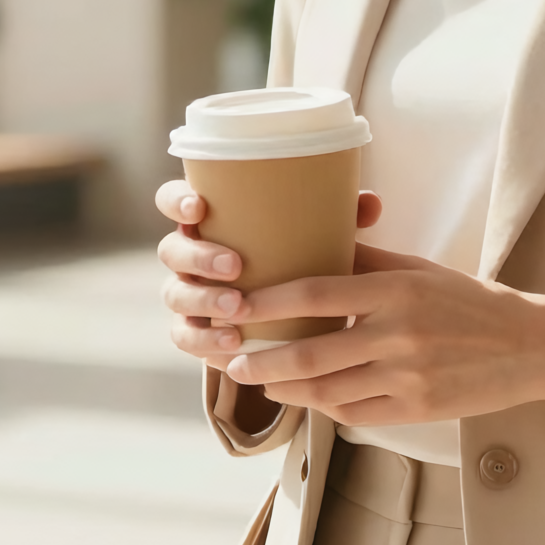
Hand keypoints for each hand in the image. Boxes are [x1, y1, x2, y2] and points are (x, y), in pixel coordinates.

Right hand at [154, 180, 382, 370]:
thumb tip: (372, 202)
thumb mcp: (313, 235)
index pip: (174, 201)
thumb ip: (336, 216)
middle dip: (198, 257)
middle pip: (172, 250)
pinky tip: (230, 343)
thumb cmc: (294, 258)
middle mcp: (189, 255)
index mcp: (209, 220)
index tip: (201, 207)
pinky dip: (204, 341)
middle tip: (235, 266)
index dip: (177, 202)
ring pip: (175, 295)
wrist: (285, 313)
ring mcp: (187, 293)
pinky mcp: (194, 330)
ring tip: (238, 310)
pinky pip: (185, 337)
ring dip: (204, 301)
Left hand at [219, 243, 544, 425]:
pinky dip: (325, 408)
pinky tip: (309, 399)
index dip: (271, 302)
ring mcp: (408, 376)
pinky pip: (355, 414)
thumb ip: (366, 260)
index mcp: (396, 290)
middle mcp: (399, 334)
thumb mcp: (418, 270)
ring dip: (287, 390)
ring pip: (328, 391)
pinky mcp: (417, 409)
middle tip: (235, 360)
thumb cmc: (469, 302)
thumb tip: (315, 243)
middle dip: (265, 361)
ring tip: (262, 382)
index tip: (239, 305)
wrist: (528, 345)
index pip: (317, 293)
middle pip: (313, 353)